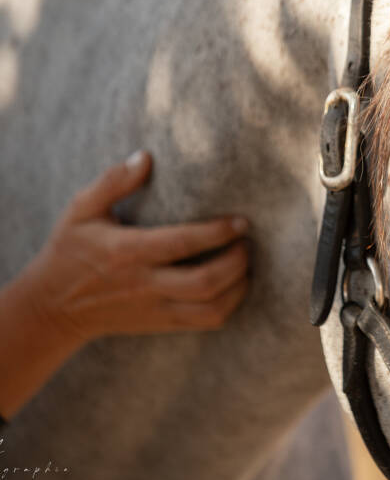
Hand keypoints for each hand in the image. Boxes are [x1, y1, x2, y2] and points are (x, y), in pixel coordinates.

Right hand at [18, 151, 250, 345]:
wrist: (51, 309)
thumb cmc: (69, 252)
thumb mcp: (81, 210)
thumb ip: (113, 182)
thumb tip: (146, 156)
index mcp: (127, 252)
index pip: (181, 244)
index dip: (217, 233)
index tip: (241, 221)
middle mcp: (144, 284)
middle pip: (204, 282)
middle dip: (237, 261)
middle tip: (248, 242)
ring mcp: (155, 308)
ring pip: (211, 308)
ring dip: (238, 286)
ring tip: (246, 263)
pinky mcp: (161, 323)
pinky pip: (206, 322)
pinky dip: (230, 305)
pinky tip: (235, 285)